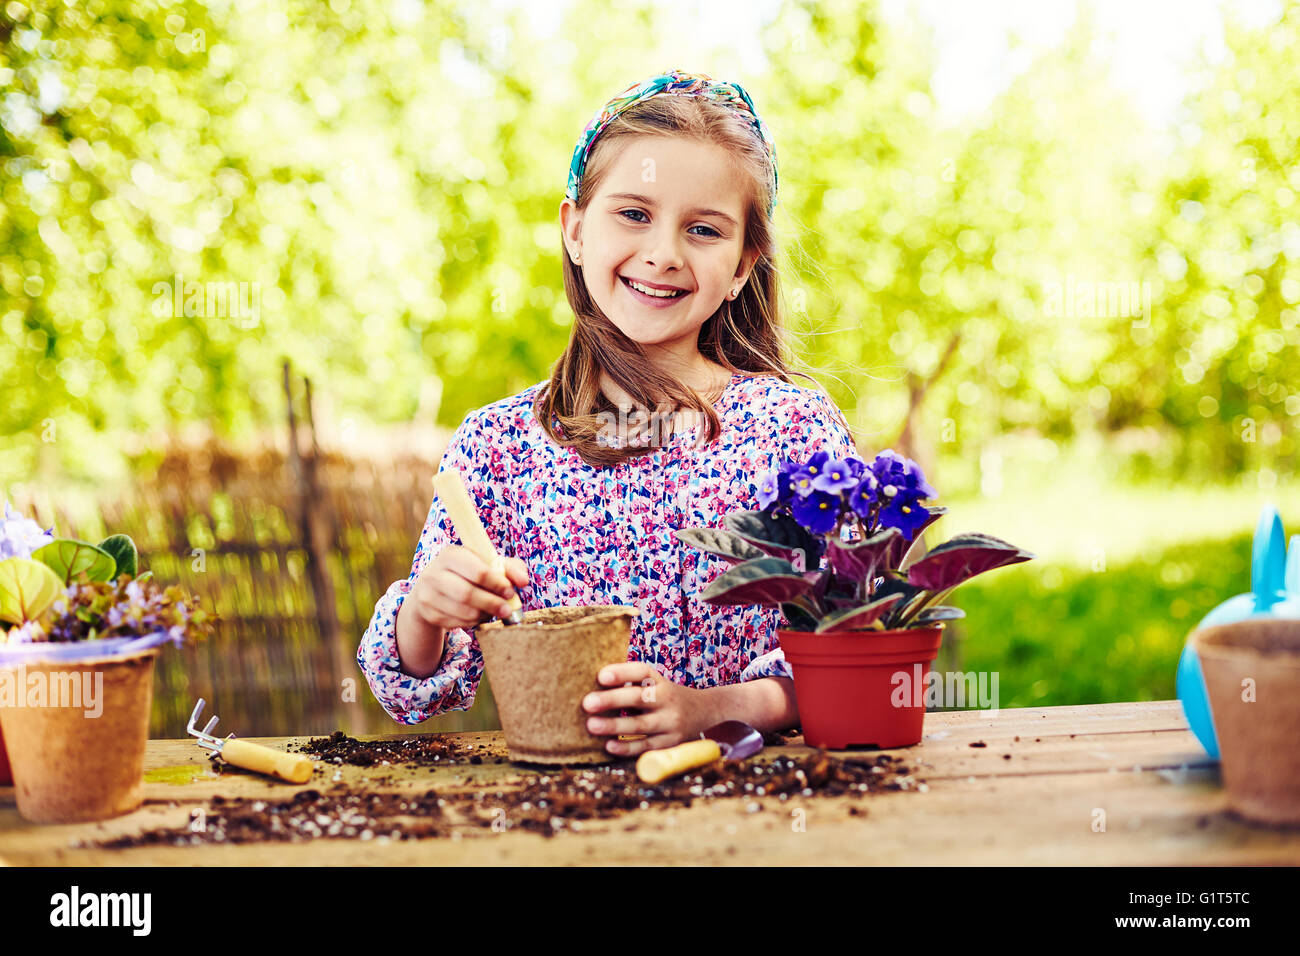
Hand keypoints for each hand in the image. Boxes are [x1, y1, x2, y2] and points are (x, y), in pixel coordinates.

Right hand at [408, 545, 528, 632]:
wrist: (432, 589)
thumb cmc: (468, 572)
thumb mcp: (487, 563)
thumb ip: (510, 568)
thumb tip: (524, 581)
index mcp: (450, 554)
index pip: (478, 571)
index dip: (497, 584)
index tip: (510, 591)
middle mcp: (434, 573)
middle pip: (468, 594)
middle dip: (492, 604)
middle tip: (507, 609)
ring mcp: (428, 594)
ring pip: (463, 611)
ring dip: (484, 615)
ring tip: (493, 612)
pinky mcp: (429, 613)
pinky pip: (457, 623)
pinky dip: (472, 622)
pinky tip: (478, 616)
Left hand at [582, 662, 718, 756]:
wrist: (706, 710)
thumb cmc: (666, 696)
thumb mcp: (657, 684)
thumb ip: (632, 684)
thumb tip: (594, 688)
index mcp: (661, 681)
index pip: (642, 672)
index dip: (622, 673)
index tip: (600, 676)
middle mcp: (668, 699)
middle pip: (639, 697)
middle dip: (612, 700)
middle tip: (587, 703)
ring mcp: (671, 722)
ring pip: (641, 725)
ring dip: (615, 726)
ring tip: (591, 725)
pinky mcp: (671, 743)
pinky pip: (647, 746)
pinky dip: (627, 747)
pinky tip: (609, 746)